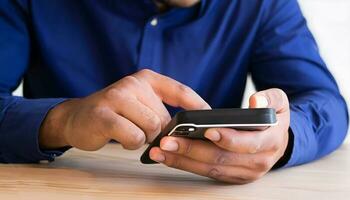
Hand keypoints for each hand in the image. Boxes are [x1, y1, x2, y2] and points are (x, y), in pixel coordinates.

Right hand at [39, 69, 209, 150]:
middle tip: (143, 131)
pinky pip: (134, 137)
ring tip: (129, 131)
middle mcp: (133, 83)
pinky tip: (120, 136)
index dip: (198, 106)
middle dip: (158, 132)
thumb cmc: (115, 113)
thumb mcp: (139, 104)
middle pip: (165, 118)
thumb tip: (186, 129)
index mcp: (146, 79)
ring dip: (143, 138)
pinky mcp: (104, 115)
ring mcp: (117, 97)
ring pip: (151, 128)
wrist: (77, 117)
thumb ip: (160, 110)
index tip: (211, 118)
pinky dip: (131, 143)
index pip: (180, 91)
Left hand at [150, 88, 289, 183]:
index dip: (227, 138)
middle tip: (167, 142)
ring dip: (183, 161)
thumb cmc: (273, 119)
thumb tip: (256, 100)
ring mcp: (244, 173)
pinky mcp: (232, 177)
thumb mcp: (279, 102)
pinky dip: (186, 166)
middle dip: (191, 150)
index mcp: (270, 142)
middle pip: (220, 159)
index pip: (247, 143)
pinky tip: (168, 158)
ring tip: (160, 151)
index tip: (206, 131)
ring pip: (210, 169)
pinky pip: (206, 174)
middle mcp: (258, 162)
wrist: (278, 140)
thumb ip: (271, 97)